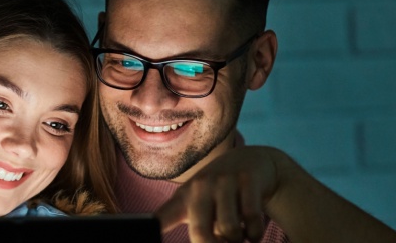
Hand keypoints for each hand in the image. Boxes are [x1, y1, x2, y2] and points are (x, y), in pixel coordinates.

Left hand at [154, 146, 283, 242]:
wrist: (251, 161)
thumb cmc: (220, 195)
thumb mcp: (202, 209)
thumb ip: (200, 232)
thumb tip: (206, 242)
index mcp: (182, 199)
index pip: (160, 219)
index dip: (150, 232)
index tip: (141, 239)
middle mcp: (199, 186)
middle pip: (199, 233)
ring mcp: (223, 180)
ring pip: (229, 229)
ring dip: (238, 241)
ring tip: (240, 237)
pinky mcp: (247, 179)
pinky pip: (251, 220)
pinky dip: (255, 233)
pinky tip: (252, 231)